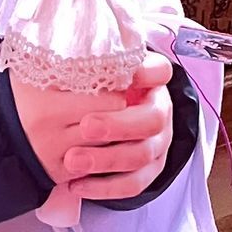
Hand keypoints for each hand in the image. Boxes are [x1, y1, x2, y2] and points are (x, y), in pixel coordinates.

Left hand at [10, 56, 172, 202]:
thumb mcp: (97, 73)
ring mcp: (158, 145)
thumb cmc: (98, 92)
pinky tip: (77, 184)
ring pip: (141, 156)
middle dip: (118, 125)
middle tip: (85, 127)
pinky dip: (105, 188)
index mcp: (151, 84)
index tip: (125, 75)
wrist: (108, 120)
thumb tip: (71, 42)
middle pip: (152, 121)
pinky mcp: (148, 172)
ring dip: (106, 160)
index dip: (145, 74)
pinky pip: (132, 185)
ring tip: (72, 161)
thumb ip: (94, 63)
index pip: (159, 73)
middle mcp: (160, 114)